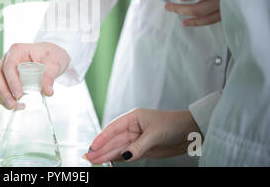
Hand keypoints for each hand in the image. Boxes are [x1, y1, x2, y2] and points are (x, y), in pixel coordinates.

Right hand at [0, 42, 70, 108]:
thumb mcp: (54, 63)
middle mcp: (7, 58)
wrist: (50, 55)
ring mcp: (4, 67)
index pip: (8, 66)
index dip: (11, 81)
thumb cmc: (50, 55)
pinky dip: (2, 98)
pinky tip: (15, 104)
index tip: (19, 94)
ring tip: (13, 106)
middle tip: (13, 104)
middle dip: (2, 92)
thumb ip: (50, 76)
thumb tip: (47, 91)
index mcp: (17, 50)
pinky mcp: (4, 77)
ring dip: (0, 97)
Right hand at [83, 108, 200, 163]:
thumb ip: (138, 146)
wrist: (191, 131)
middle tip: (88, 158)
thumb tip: (124, 156)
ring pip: (119, 148)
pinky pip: (127, 154)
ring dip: (106, 155)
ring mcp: (137, 139)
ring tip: (94, 161)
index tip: (92, 147)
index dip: (101, 138)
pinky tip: (108, 160)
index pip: (113, 128)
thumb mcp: (154, 134)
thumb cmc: (173, 124)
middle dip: (101, 149)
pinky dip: (117, 158)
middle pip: (114, 140)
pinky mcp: (143, 149)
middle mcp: (133, 128)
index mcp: (133, 118)